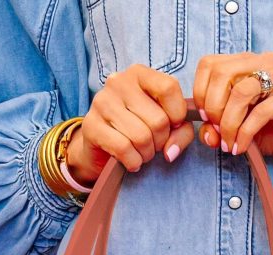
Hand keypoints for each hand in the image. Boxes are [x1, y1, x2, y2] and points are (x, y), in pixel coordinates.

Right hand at [67, 65, 195, 181]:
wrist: (100, 147)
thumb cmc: (138, 131)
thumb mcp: (165, 125)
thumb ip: (181, 132)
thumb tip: (171, 151)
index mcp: (139, 74)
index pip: (169, 88)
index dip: (178, 114)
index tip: (173, 126)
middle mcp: (118, 82)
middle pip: (158, 119)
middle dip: (161, 142)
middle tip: (153, 145)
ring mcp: (102, 102)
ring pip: (141, 137)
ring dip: (147, 154)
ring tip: (141, 153)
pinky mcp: (91, 125)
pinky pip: (124, 149)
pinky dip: (133, 161)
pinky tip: (131, 161)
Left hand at [192, 51, 272, 172]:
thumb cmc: (269, 132)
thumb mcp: (234, 130)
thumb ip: (215, 128)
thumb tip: (206, 132)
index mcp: (246, 63)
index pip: (209, 64)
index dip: (200, 92)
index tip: (204, 118)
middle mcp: (263, 62)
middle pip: (221, 74)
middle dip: (212, 108)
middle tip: (217, 132)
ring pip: (240, 92)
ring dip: (228, 123)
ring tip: (228, 143)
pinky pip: (260, 112)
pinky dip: (245, 133)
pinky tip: (241, 147)